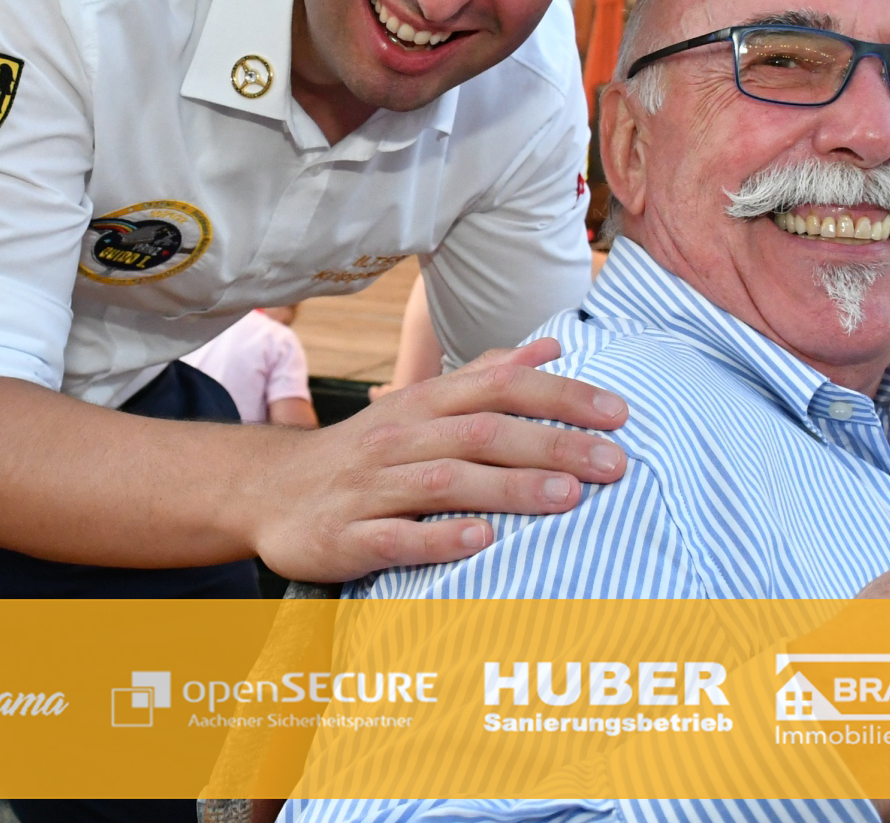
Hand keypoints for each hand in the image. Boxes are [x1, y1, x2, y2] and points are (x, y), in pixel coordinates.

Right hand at [250, 337, 628, 582]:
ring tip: (568, 497)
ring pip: (445, 482)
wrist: (269, 491)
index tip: (619, 412)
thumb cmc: (366, 451)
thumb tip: (549, 347)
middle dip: (552, 444)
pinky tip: (482, 541)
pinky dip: (440, 538)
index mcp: (424, 405)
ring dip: (509, 487)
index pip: (499, 387)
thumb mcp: (421, 405)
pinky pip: (395, 537)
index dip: (561, 396)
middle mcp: (400, 438)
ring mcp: (371, 487)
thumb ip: (483, 376)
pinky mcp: (347, 536)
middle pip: (481, 432)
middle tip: (614, 463)